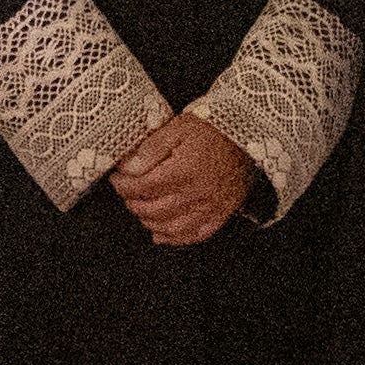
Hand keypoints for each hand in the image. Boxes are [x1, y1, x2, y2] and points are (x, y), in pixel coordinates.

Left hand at [111, 108, 255, 247]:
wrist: (247, 132)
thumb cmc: (212, 127)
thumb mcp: (177, 127)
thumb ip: (151, 149)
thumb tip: (129, 169)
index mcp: (183, 171)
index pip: (142, 187)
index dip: (123, 186)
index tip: (117, 179)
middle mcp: (197, 193)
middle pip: (154, 209)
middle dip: (133, 203)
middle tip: (126, 193)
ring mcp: (211, 206)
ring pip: (171, 227)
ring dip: (150, 222)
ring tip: (141, 210)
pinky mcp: (222, 212)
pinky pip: (196, 234)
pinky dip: (176, 238)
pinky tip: (162, 234)